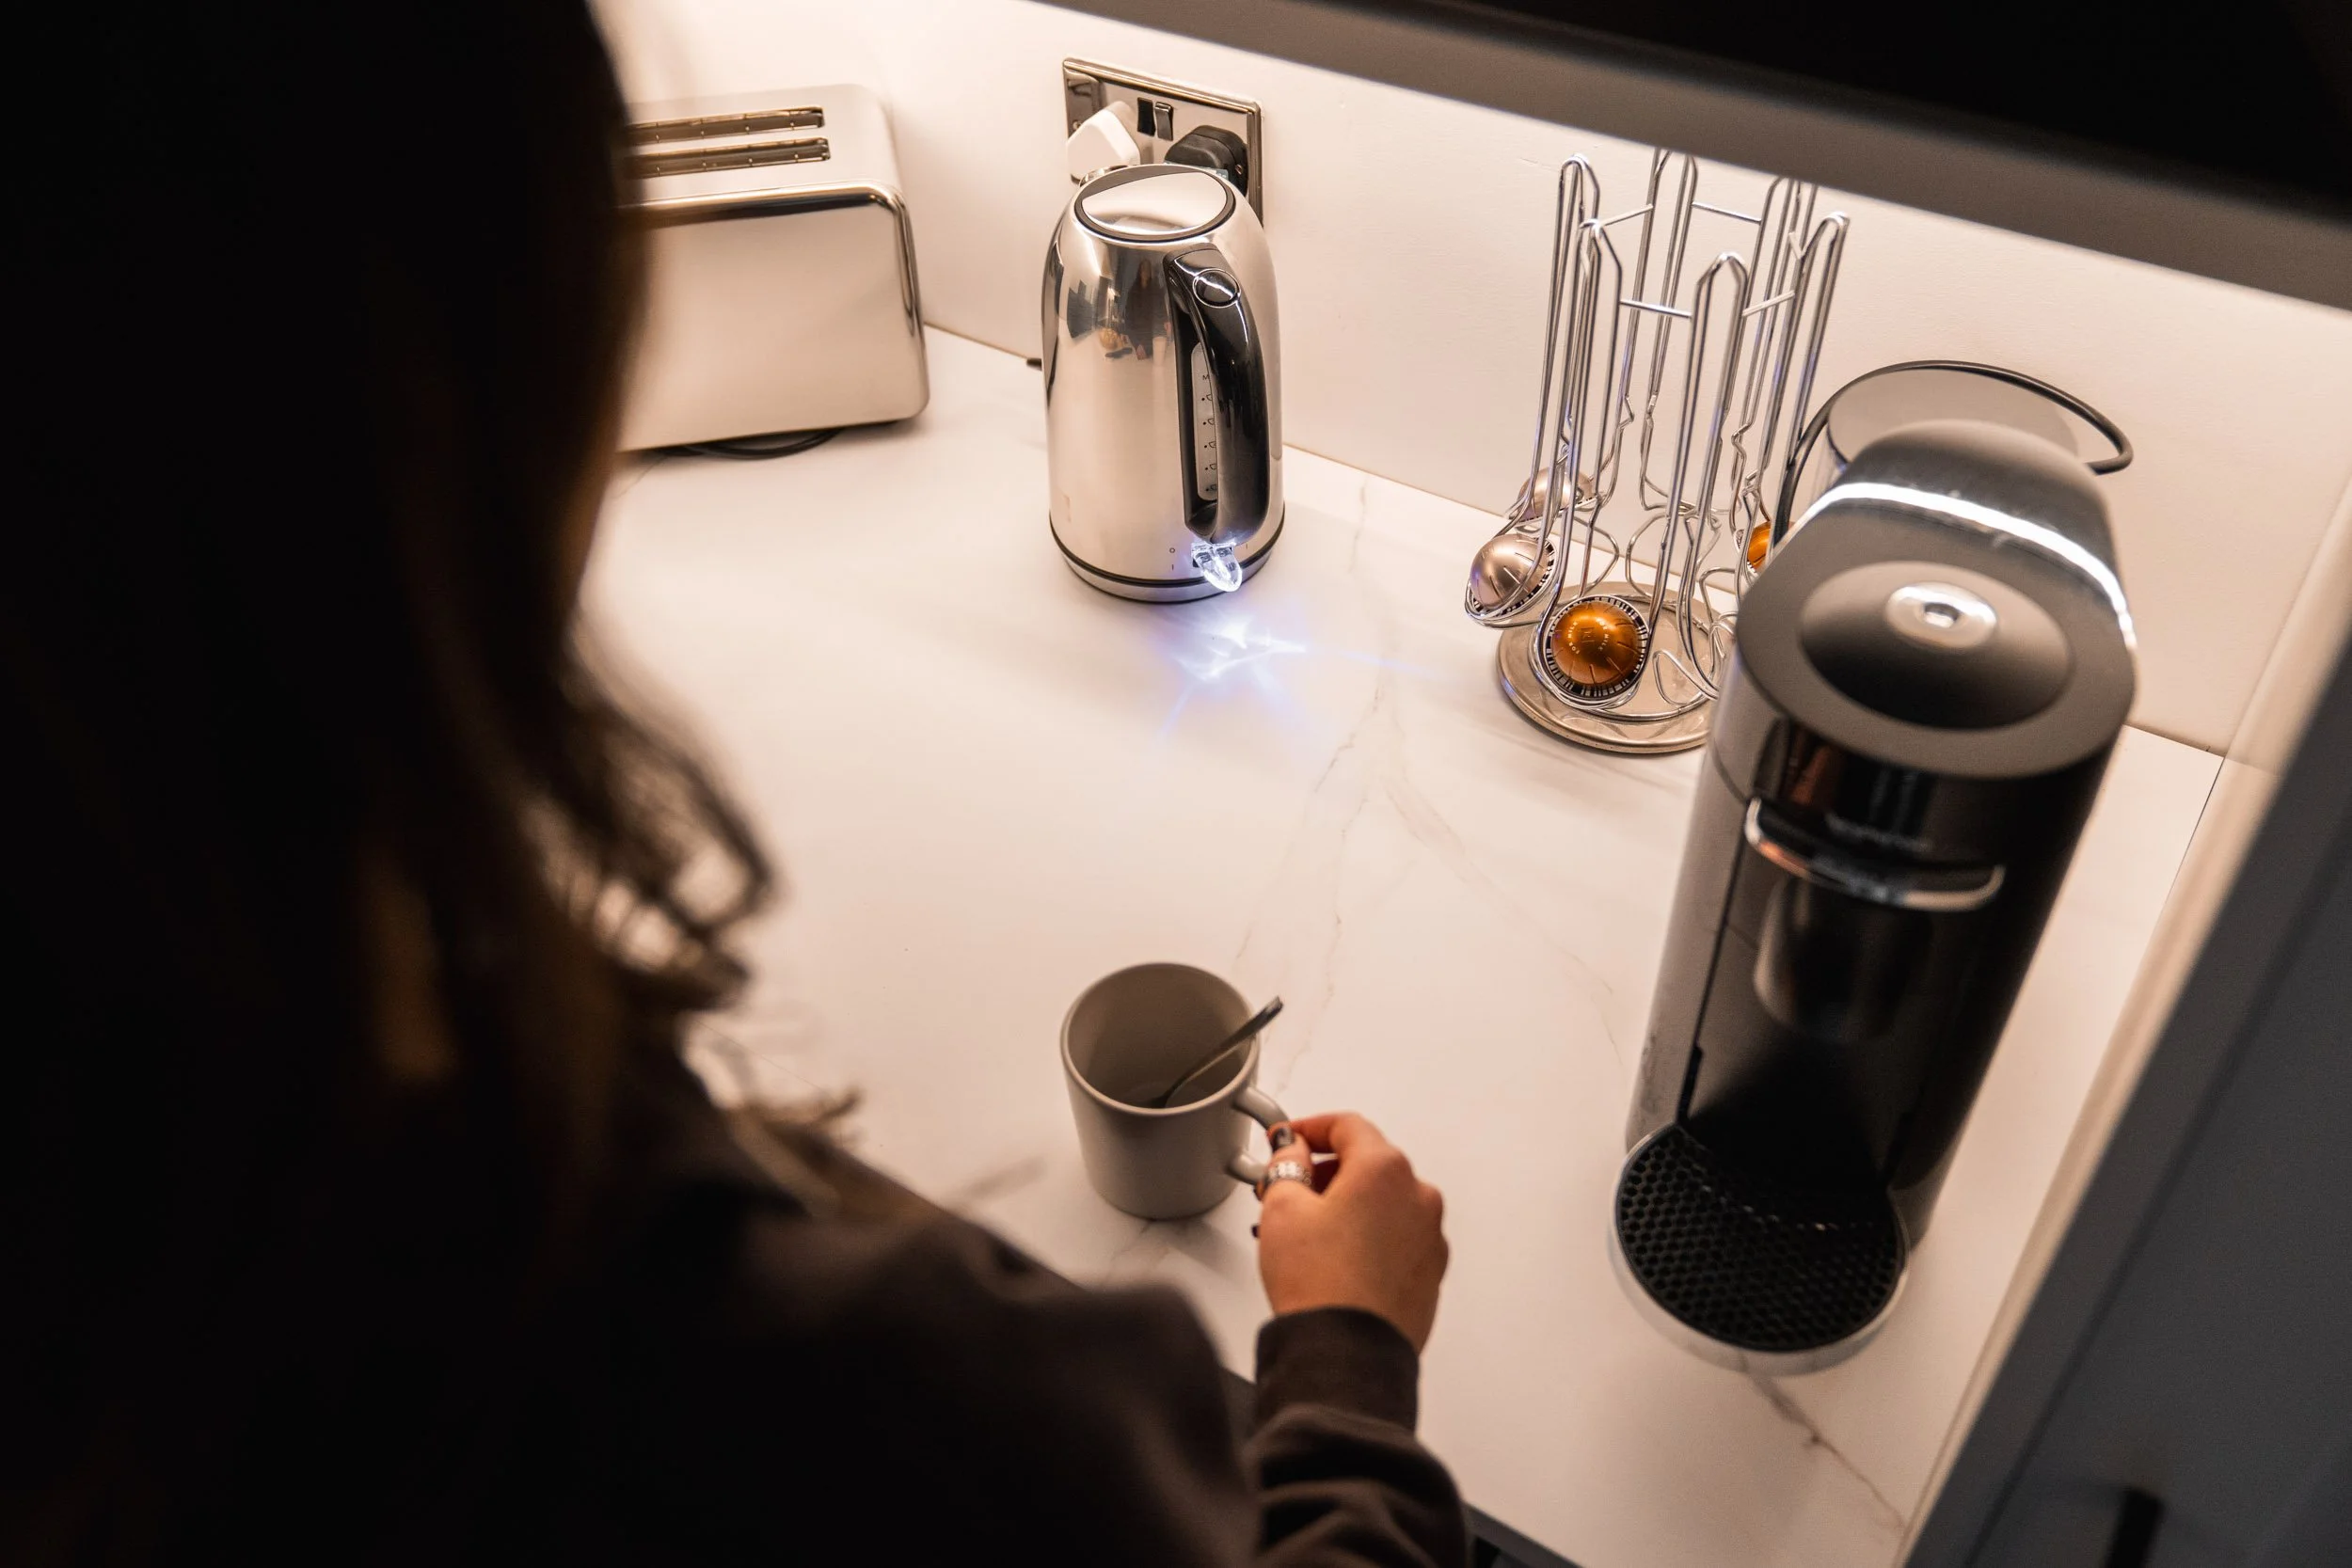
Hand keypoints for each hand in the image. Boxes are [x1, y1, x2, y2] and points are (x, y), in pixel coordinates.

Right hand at [1254, 1112, 1448, 1351]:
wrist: (1348, 1354)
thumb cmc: (1322, 1286)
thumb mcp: (1282, 1207)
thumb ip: (1286, 1164)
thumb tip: (1292, 1151)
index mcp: (1386, 1169)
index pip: (1347, 1126)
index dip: (1309, 1128)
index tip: (1289, 1139)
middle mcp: (1418, 1198)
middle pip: (1368, 1163)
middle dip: (1325, 1172)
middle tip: (1289, 1189)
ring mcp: (1429, 1237)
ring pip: (1383, 1203)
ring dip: (1346, 1206)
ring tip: (1305, 1232)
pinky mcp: (1429, 1273)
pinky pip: (1395, 1238)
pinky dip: (1367, 1237)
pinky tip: (1334, 1259)